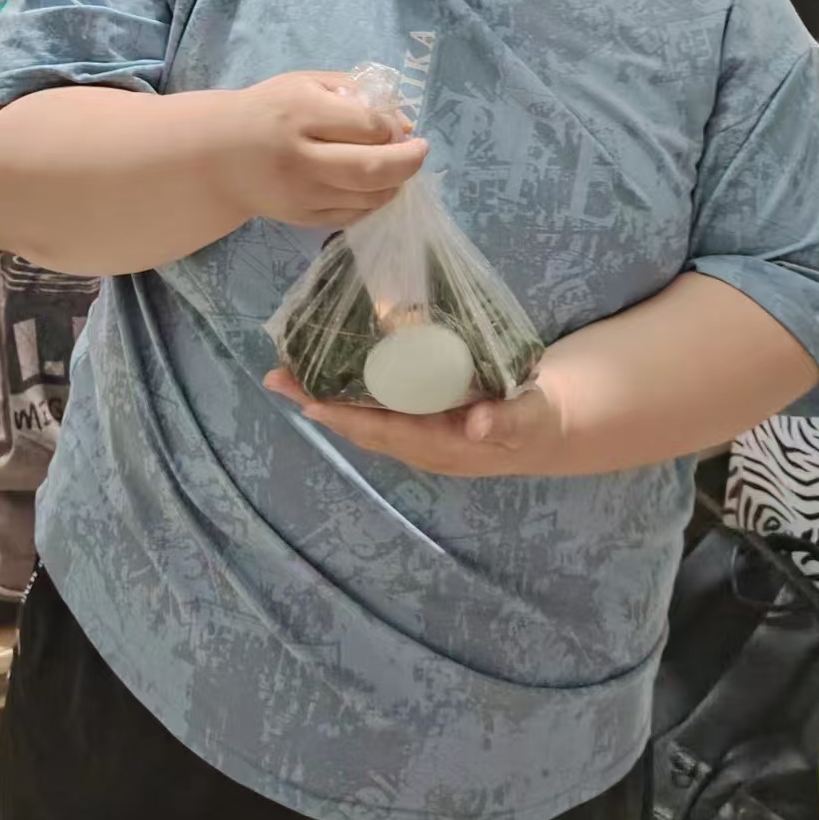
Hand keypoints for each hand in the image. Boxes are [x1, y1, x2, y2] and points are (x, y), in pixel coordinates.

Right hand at [214, 71, 427, 229]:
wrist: (218, 154)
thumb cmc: (268, 110)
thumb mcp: (306, 84)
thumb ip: (355, 92)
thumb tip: (403, 122)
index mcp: (301, 113)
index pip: (368, 125)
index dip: (393, 126)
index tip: (396, 124)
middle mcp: (301, 157)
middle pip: (373, 168)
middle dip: (409, 161)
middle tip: (420, 150)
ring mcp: (301, 193)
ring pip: (369, 197)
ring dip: (395, 182)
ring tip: (396, 166)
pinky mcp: (302, 218)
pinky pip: (353, 214)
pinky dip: (373, 200)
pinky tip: (374, 185)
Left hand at [263, 367, 563, 476]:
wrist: (543, 430)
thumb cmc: (534, 419)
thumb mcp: (530, 418)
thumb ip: (507, 420)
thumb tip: (478, 423)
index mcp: (442, 445)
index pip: (386, 432)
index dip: (348, 419)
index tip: (311, 405)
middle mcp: (420, 444)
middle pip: (361, 426)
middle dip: (318, 405)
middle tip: (275, 379)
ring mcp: (416, 434)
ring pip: (362, 419)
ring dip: (324, 399)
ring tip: (285, 375)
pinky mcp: (417, 420)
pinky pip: (375, 409)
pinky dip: (346, 394)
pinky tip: (325, 376)